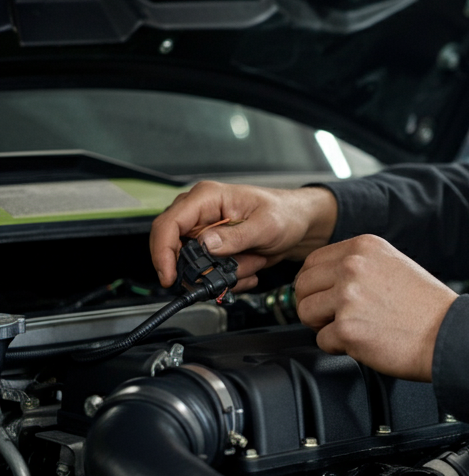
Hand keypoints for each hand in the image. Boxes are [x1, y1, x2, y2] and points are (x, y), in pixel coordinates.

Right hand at [150, 181, 337, 291]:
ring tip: (253, 262)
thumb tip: (205, 245)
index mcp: (207, 198)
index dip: (162, 252)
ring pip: (195, 267)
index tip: (170, 276)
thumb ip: (235, 237)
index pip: (168, 224)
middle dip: (205, 269)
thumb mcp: (265, 226)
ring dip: (225, 274)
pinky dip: (230, 278)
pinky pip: (209, 273)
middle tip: (233, 271)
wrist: (299, 225)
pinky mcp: (213, 250)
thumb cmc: (285, 214)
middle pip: (176, 250)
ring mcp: (205, 233)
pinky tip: (251, 268)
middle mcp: (200, 214)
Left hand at [294, 235, 456, 380]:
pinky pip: (321, 340)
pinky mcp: (347, 328)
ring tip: (350, 330)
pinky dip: (338, 347)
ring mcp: (348, 296)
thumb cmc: (426, 307)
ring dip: (322, 326)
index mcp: (363, 247)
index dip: (314, 284)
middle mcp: (353, 266)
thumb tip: (323, 279)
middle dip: (314, 305)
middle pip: (302, 286)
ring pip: (305, 312)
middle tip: (334, 318)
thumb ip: (359, 265)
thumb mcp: (393, 265)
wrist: (447, 333)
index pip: (312, 262)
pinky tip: (363, 342)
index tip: (325, 297)